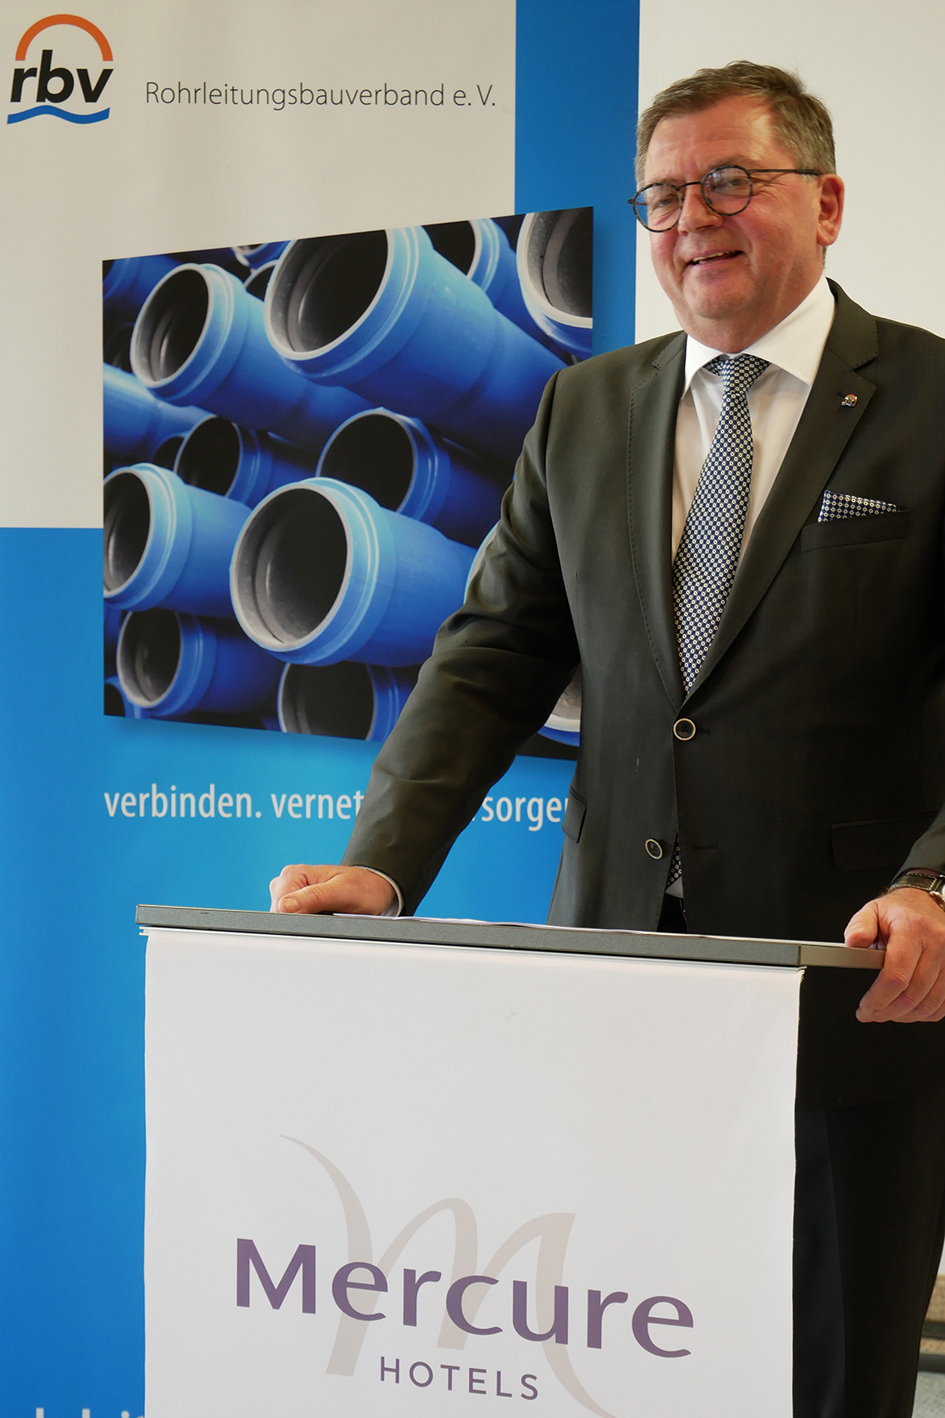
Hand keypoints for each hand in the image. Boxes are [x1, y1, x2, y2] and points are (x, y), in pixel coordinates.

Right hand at [269, 863, 396, 915]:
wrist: (373, 888)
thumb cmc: (362, 887)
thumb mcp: (342, 892)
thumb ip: (314, 898)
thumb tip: (285, 906)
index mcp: (293, 874)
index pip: (279, 908)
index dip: (296, 920)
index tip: (318, 918)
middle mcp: (288, 882)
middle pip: (281, 917)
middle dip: (301, 923)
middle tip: (329, 916)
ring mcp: (291, 895)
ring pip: (287, 922)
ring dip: (306, 925)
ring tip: (329, 916)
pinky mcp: (298, 905)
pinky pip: (295, 923)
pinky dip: (309, 925)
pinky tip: (325, 919)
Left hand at [844, 888, 944, 1022]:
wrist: (925, 905)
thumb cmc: (899, 912)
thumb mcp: (872, 911)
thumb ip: (859, 927)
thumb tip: (853, 942)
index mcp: (913, 929)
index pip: (896, 976)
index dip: (878, 999)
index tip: (864, 1007)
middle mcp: (937, 944)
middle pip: (913, 994)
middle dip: (887, 1012)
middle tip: (871, 1014)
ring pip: (929, 1004)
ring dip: (905, 1016)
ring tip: (886, 1013)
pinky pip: (943, 1004)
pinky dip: (924, 1014)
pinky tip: (908, 1010)